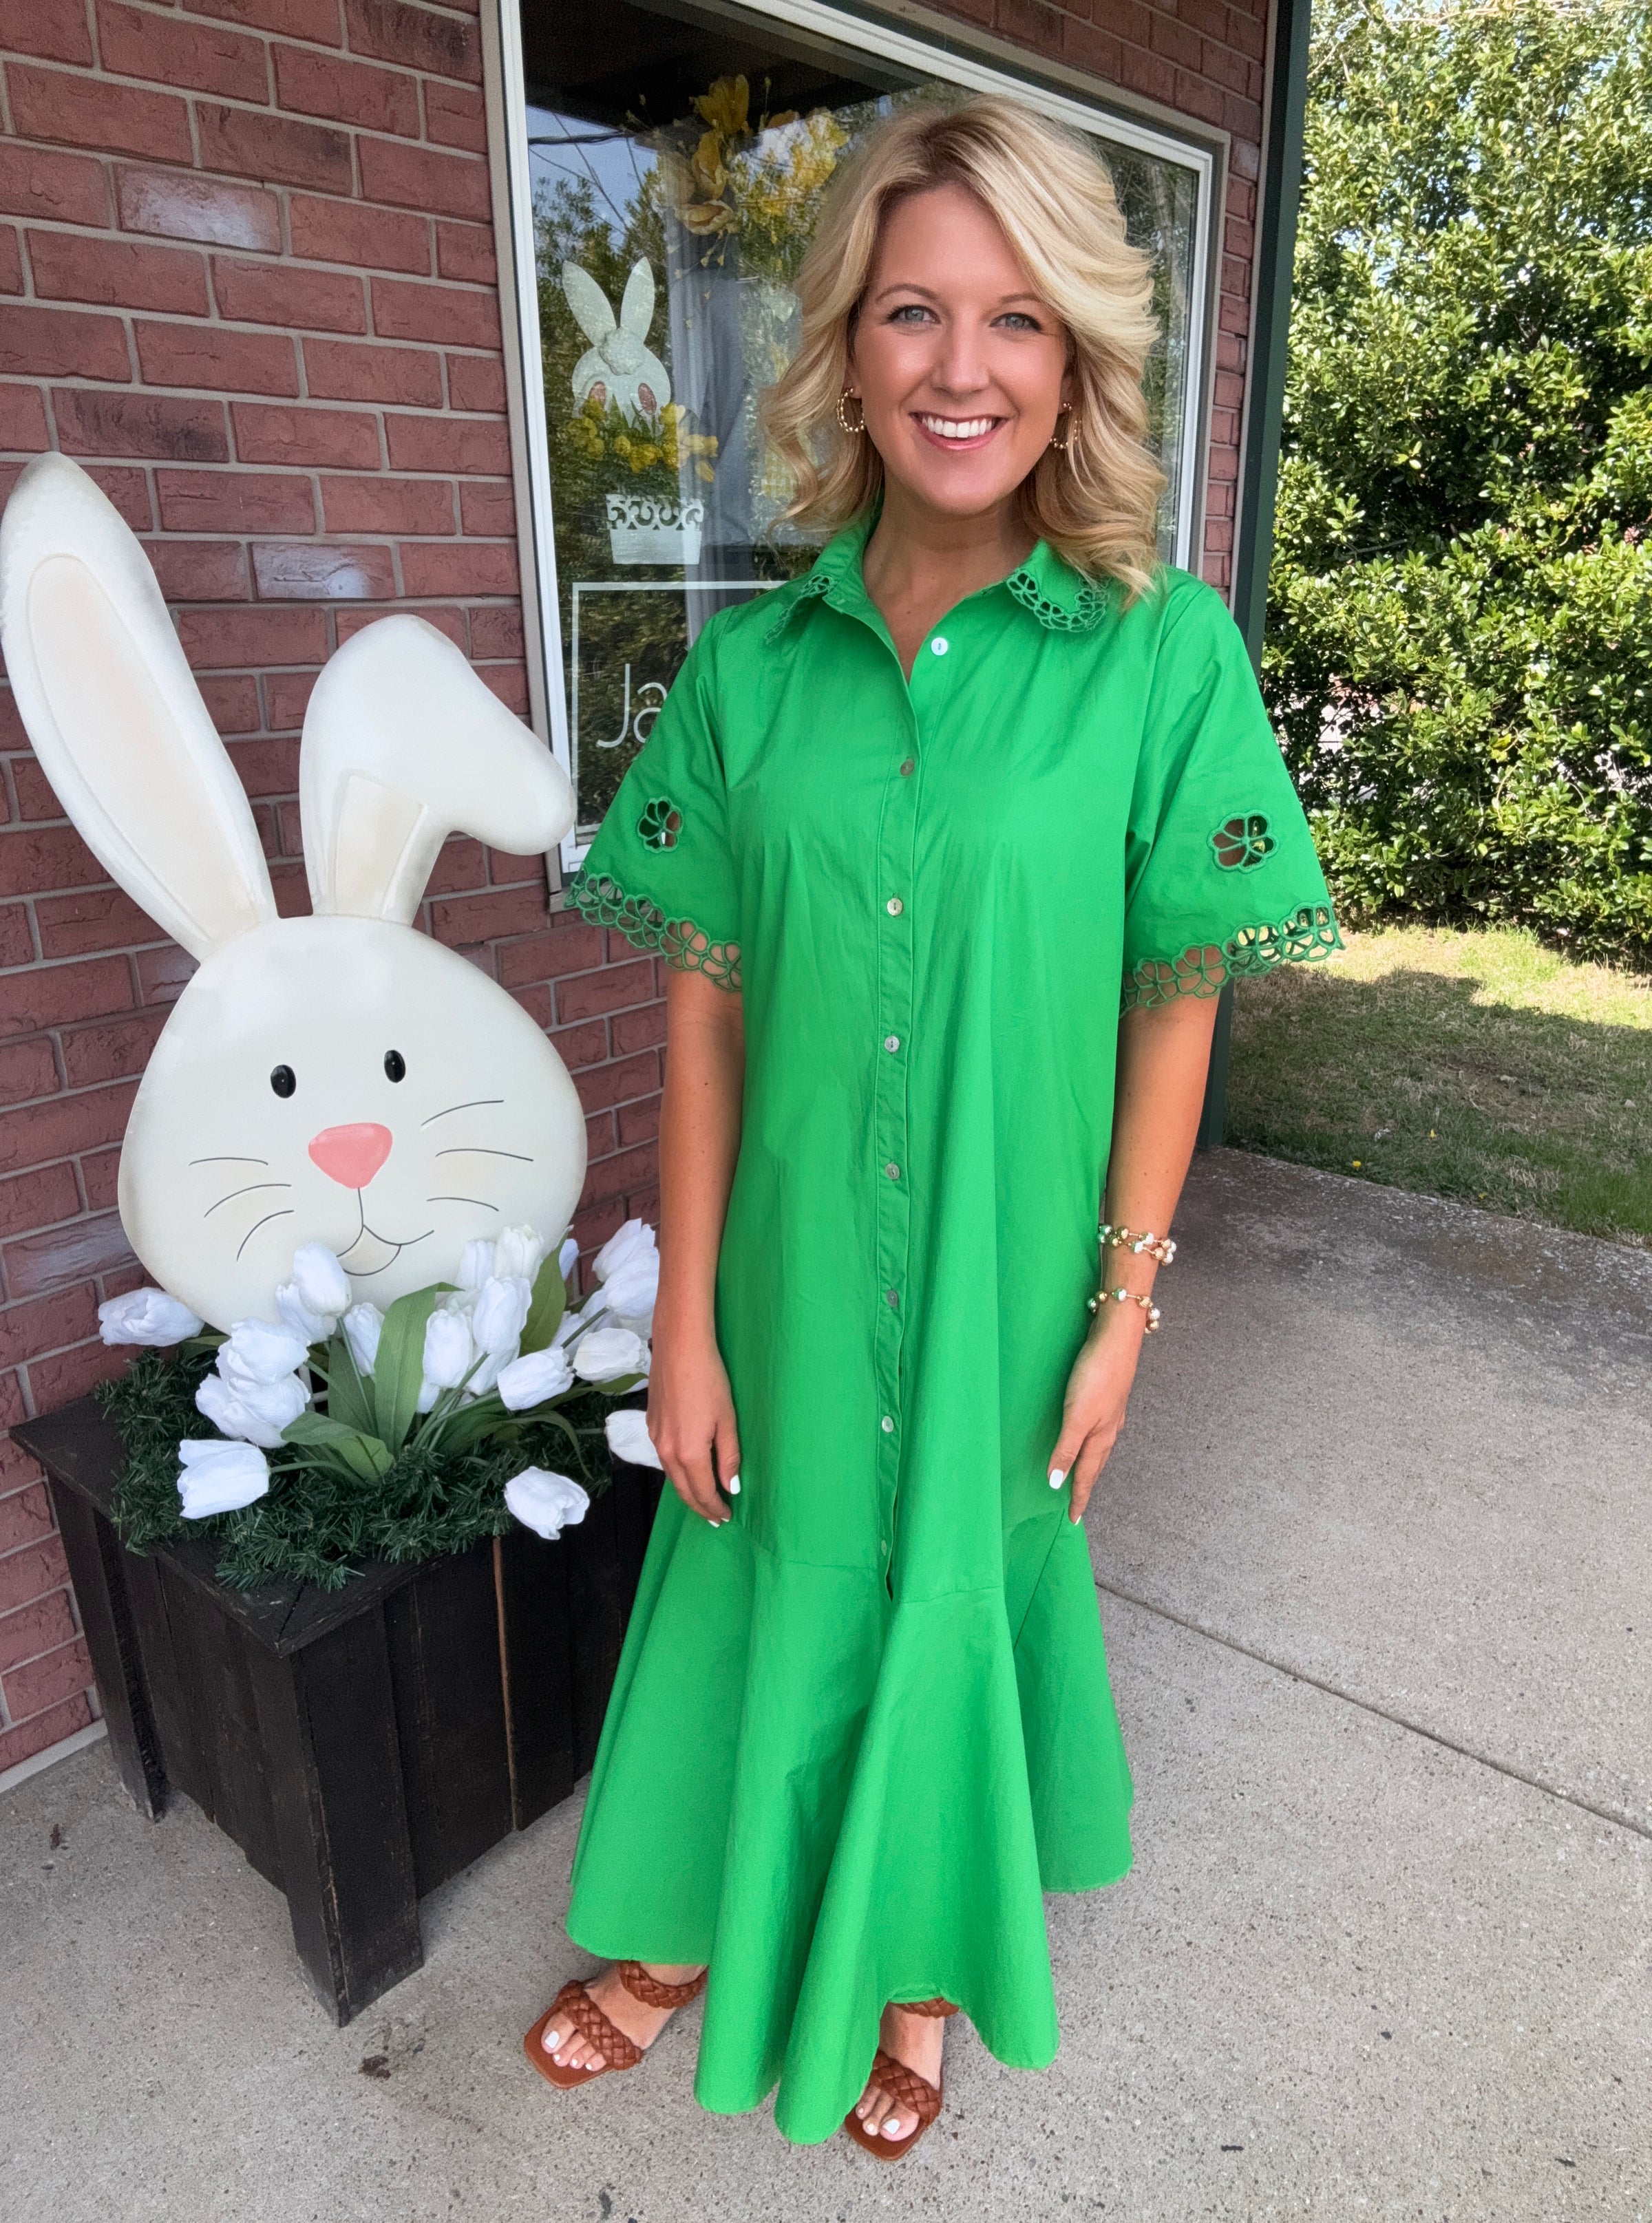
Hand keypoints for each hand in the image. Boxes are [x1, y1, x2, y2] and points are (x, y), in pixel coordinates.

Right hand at [646, 1312, 740, 1526]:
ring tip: (702, 1499)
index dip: (715, 1508)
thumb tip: (731, 1486)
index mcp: (689, 1453)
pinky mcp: (651, 1425)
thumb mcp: (727, 1420)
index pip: (703, 1492)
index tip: (727, 1517)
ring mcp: (656, 1438)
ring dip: (687, 1491)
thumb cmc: (710, 1380)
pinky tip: (687, 1470)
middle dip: (700, 1507)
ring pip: (671, 1476)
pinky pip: (664, 1459)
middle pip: (683, 1490)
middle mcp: (667, 1451)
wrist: (679, 1348)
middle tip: (715, 1518)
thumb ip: (728, 1456)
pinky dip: (677, 1472)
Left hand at [1046, 1306, 1146, 1523]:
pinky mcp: (1107, 1394)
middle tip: (1077, 1504)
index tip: (1072, 1519)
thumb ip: (1066, 1449)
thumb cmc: (1096, 1375)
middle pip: (1094, 1465)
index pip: (1085, 1476)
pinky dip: (1091, 1442)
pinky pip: (1099, 1429)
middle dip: (1085, 1485)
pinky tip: (1090, 1435)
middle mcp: (1108, 1428)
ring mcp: (1110, 1411)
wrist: (1117, 1337)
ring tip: (1082, 1476)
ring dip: (1089, 1464)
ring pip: (1099, 1447)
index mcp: (1100, 1437)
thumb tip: (1057, 1484)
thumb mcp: (1077, 1417)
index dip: (1077, 1497)